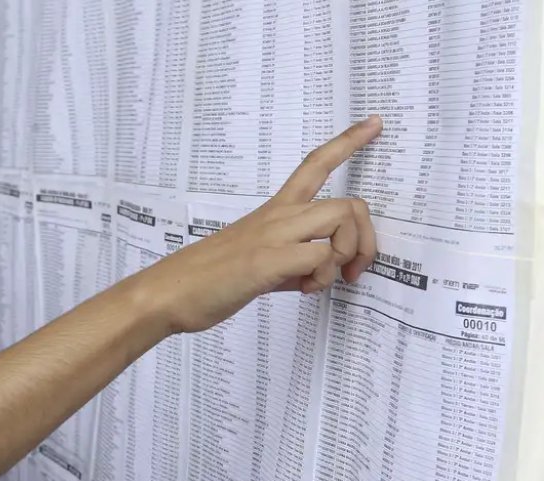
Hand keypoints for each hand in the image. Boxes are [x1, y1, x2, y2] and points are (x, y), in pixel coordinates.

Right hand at [145, 115, 382, 334]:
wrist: (168, 292)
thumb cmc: (207, 278)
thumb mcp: (258, 263)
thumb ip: (290, 263)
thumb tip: (316, 274)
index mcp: (273, 211)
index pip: (315, 164)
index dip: (348, 142)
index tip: (375, 124)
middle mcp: (277, 217)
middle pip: (347, 203)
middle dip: (366, 240)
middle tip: (353, 270)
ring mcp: (272, 236)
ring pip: (341, 220)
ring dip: (344, 255)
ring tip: (320, 280)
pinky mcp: (267, 260)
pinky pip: (320, 257)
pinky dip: (321, 278)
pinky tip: (300, 289)